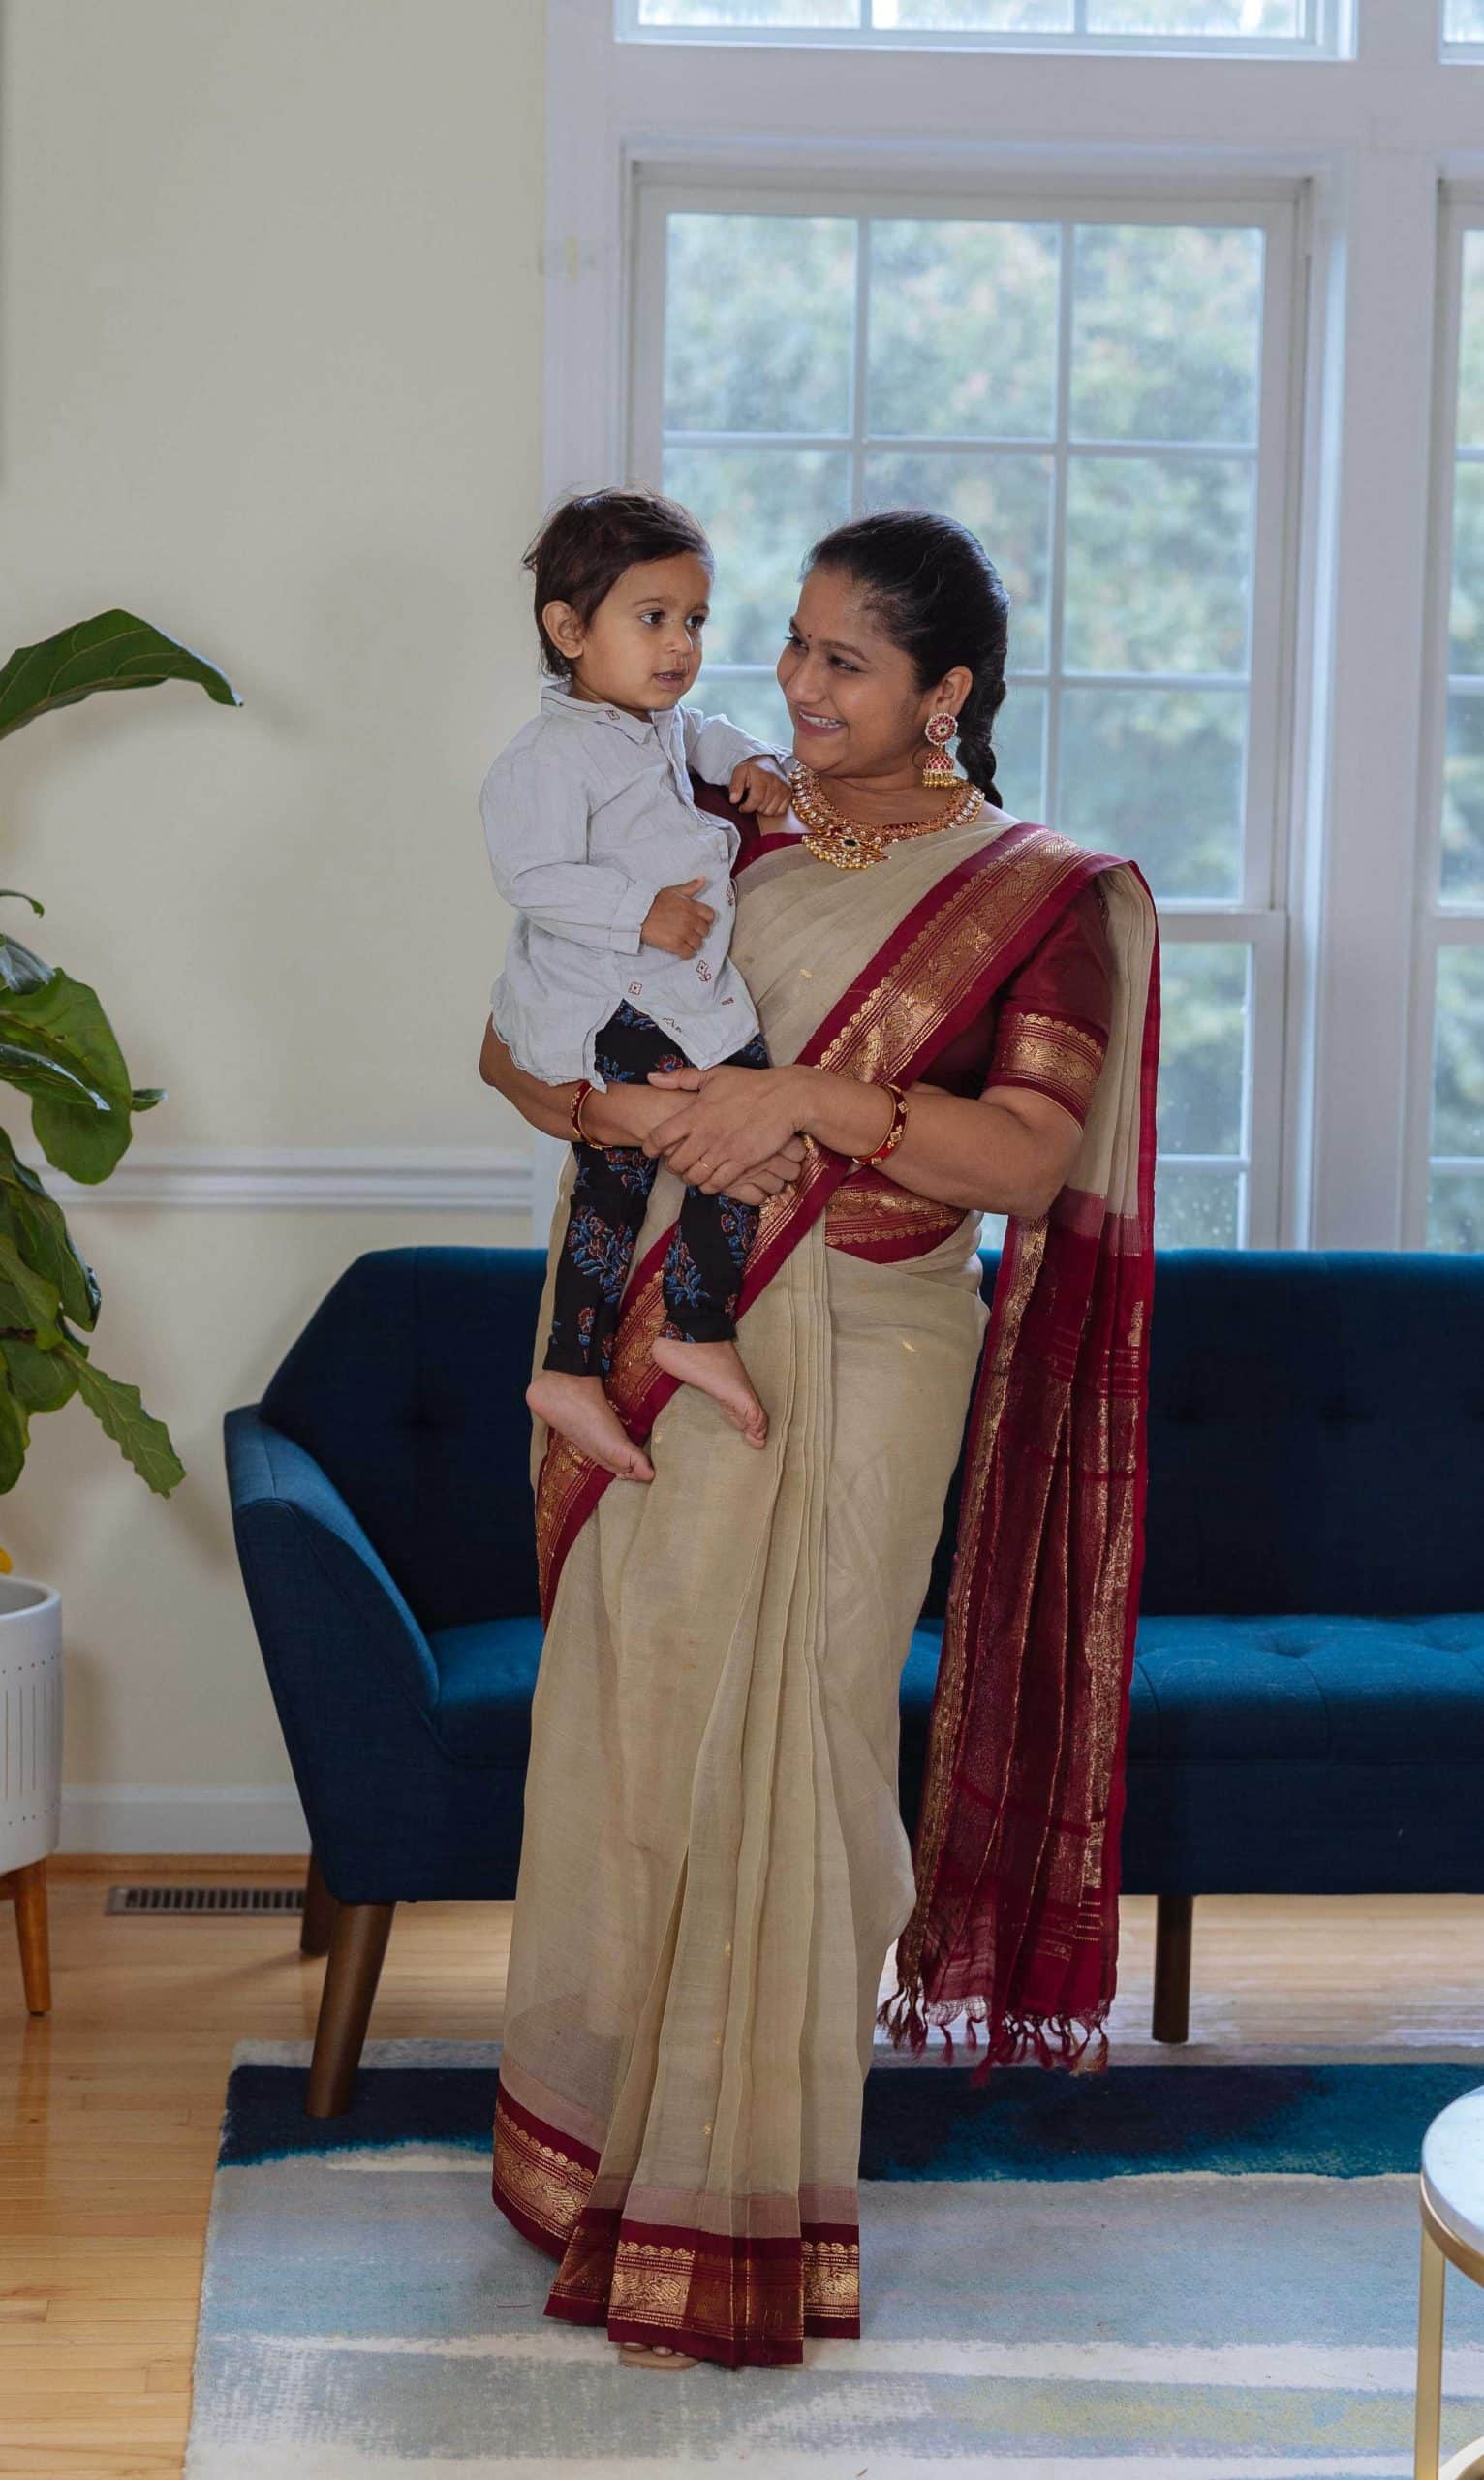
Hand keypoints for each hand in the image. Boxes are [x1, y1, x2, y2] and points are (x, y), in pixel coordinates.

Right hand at [641, 877, 714, 957]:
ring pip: (698, 944)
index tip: (698, 922)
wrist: (638, 913)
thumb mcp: (673, 891)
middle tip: (689, 933)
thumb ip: (690, 887)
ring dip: (692, 944)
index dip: (705, 920)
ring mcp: (683, 933)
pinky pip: (688, 954)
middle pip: (705, 931)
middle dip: (698, 932)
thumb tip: (703, 879)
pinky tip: (679, 950)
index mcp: (691, 906)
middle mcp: (690, 920)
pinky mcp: (675, 944)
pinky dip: (685, 954)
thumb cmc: (653, 901)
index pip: (710, 915)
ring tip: (683, 941)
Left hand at [645, 1063, 806, 1192]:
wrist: (786, 1097)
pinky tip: (710, 1180)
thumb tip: (652, 1078)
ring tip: (692, 1173)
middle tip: (675, 1163)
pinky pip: (717, 1183)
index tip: (652, 1150)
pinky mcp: (741, 1162)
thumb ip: (681, 1077)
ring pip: (694, 1176)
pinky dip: (710, 1186)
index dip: (651, 1147)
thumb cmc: (750, 1084)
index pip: (660, 1137)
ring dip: (690, 1178)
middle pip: (675, 1162)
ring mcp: (724, 1150)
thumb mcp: (714, 1074)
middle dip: (671, 1166)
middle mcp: (706, 1134)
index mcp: (695, 1113)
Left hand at [728, 757, 791, 817]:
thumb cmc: (753, 769)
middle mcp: (775, 781)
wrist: (768, 762)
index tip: (742, 807)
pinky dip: (773, 809)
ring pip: (771, 811)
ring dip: (763, 808)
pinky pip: (780, 811)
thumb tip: (733, 800)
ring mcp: (783, 787)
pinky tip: (768, 801)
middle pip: (763, 807)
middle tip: (751, 798)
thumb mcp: (739, 772)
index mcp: (762, 776)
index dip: (747, 807)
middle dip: (754, 806)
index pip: (756, 799)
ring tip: (759, 799)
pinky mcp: (789, 793)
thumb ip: (735, 786)